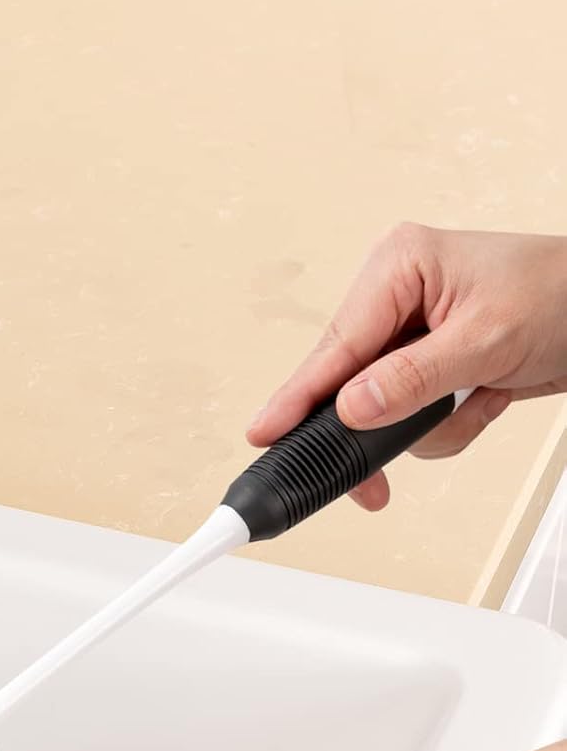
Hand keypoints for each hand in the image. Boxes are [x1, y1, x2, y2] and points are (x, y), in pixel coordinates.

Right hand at [248, 226, 566, 509]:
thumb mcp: (487, 338)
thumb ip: (413, 378)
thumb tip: (352, 408)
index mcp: (398, 267)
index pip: (337, 346)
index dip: (300, 397)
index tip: (263, 433)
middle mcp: (398, 298)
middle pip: (350, 386)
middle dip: (381, 426)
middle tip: (367, 483)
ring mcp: (413, 336)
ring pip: (382, 411)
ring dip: (432, 424)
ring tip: (479, 399)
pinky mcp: (431, 367)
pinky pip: (413, 419)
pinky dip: (453, 423)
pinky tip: (487, 397)